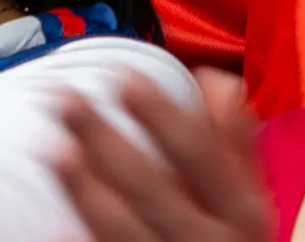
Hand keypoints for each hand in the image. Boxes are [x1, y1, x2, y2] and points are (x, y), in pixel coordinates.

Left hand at [51, 73, 270, 241]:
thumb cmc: (232, 239)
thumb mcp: (250, 196)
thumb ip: (236, 140)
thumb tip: (213, 79)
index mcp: (239, 210)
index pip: (197, 152)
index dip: (160, 114)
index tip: (126, 79)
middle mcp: (206, 240)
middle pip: (147, 185)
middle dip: (104, 139)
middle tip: (70, 100)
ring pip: (120, 226)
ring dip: (85, 187)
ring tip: (55, 148)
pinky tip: (55, 224)